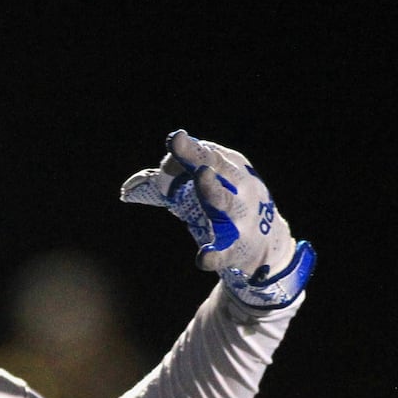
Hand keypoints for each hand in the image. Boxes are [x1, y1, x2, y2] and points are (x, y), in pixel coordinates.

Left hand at [121, 130, 314, 309]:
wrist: (268, 246)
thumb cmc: (227, 206)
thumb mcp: (208, 186)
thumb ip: (174, 180)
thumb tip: (130, 190)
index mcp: (232, 168)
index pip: (209, 154)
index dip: (190, 149)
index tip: (175, 139)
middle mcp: (241, 188)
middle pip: (219, 169)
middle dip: (201, 157)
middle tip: (182, 144)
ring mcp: (242, 218)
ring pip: (224, 202)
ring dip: (212, 189)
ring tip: (201, 178)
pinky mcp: (239, 248)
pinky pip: (225, 251)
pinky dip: (214, 254)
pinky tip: (202, 259)